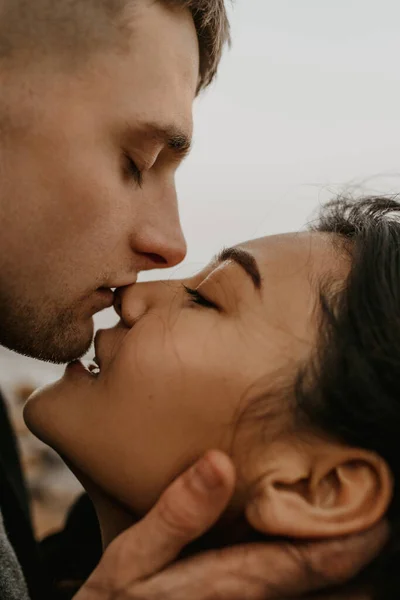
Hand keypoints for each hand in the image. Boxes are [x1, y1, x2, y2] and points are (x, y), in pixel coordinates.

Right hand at [73, 450, 387, 599]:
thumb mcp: (133, 556)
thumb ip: (177, 513)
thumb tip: (219, 462)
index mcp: (235, 586)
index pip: (314, 563)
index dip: (355, 541)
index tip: (381, 514)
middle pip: (338, 595)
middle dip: (362, 562)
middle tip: (373, 522)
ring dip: (350, 581)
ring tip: (356, 544)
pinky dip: (325, 593)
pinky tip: (321, 574)